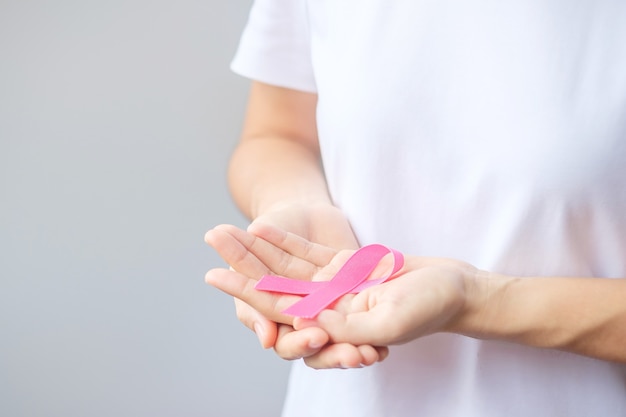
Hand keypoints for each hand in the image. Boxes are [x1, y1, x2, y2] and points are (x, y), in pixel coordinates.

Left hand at [206, 223, 478, 366]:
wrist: (455, 287)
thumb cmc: (430, 307)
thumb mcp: (391, 320)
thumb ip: (351, 327)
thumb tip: (308, 323)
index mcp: (334, 326)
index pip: (281, 311)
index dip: (247, 292)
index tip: (217, 275)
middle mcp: (326, 308)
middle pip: (275, 286)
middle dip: (242, 267)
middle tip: (210, 242)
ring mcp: (333, 286)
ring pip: (285, 268)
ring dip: (256, 251)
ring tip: (225, 231)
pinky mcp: (343, 266)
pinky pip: (307, 253)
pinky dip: (283, 241)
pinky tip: (260, 228)